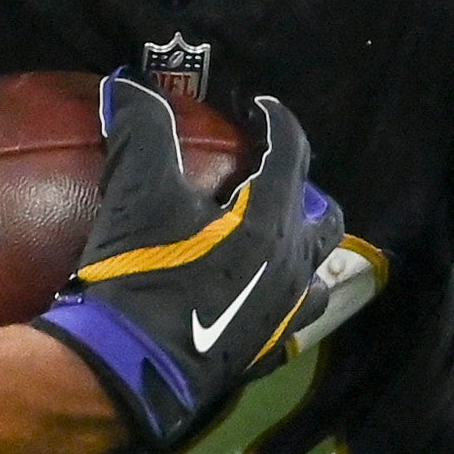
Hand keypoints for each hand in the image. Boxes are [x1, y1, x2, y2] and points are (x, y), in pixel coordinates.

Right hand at [30, 80, 344, 453]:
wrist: (129, 368)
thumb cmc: (140, 272)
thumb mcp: (136, 193)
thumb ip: (140, 131)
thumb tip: (128, 84)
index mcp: (272, 222)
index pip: (293, 155)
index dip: (279, 123)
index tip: (261, 108)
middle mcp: (292, 268)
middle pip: (325, 222)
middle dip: (307, 194)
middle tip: (274, 181)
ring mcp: (282, 316)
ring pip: (314, 277)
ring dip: (300, 252)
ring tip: (274, 241)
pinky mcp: (262, 355)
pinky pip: (287, 320)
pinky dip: (279, 299)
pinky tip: (253, 295)